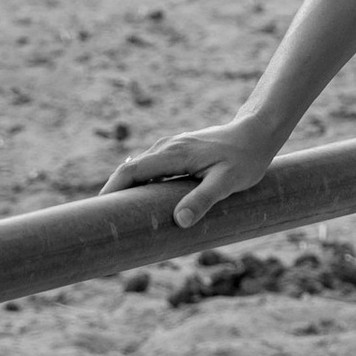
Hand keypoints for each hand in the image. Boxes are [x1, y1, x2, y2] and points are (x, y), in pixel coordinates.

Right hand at [103, 117, 282, 227]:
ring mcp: (171, 148)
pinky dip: (142, 185)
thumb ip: (203, 199)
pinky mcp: (178, 152)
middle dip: (114, 194)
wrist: (258, 133)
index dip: (111, 190)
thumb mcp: (228, 182)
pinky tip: (143, 203)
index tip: (97, 211)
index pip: (130, 171)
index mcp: (172, 154)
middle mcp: (166, 148)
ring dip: (127, 190)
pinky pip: (152, 169)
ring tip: (119, 218)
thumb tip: (180, 221)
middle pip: (129, 171)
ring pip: (140, 170)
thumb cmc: (245, 159)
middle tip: (104, 222)